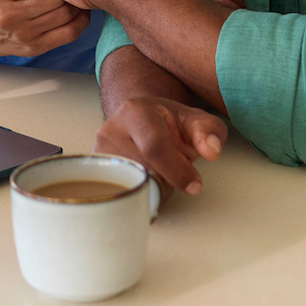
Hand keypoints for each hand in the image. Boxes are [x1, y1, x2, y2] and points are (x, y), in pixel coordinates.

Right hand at [95, 96, 225, 198]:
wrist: (140, 121)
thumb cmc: (168, 123)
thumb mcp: (195, 120)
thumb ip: (210, 131)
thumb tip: (211, 151)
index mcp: (135, 111)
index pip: (154, 147)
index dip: (177, 171)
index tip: (194, 185)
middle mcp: (111, 129)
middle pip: (145, 171)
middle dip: (168, 179)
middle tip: (174, 170)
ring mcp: (100, 152)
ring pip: (132, 186)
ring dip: (153, 188)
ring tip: (158, 172)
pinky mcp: (94, 171)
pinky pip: (121, 193)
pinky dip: (138, 193)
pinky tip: (144, 179)